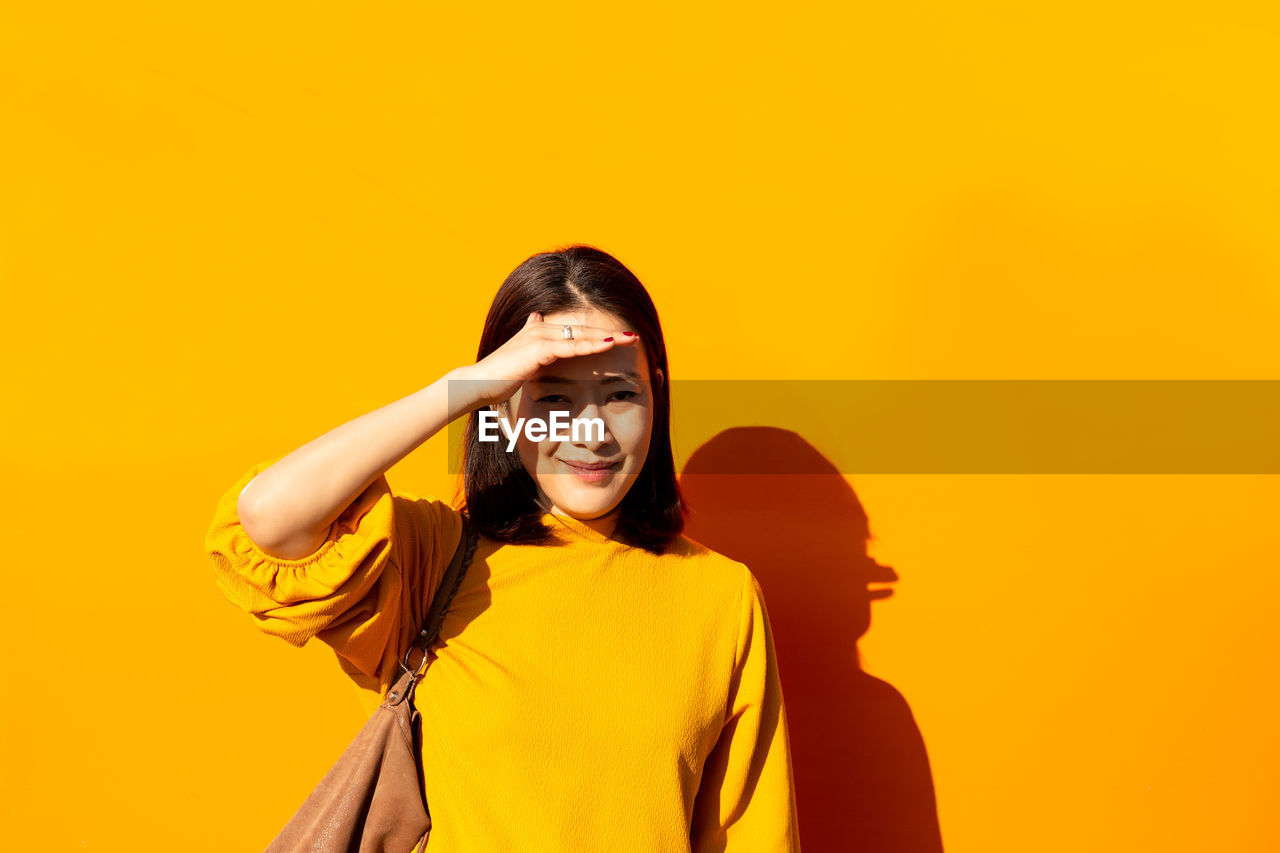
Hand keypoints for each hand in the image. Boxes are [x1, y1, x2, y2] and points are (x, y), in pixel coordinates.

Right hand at [453, 312, 638, 409]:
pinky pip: (571, 345)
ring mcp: (539, 336)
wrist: (479, 383)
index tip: (621, 339)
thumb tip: (535, 323)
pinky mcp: (538, 347)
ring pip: (581, 335)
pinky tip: (609, 344)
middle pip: (583, 329)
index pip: (575, 331)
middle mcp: (541, 329)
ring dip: (607, 336)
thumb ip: (533, 348)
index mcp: (539, 332)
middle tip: (634, 336)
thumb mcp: (521, 362)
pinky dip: (591, 344)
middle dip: (610, 333)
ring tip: (629, 339)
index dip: (598, 334)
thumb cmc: (499, 378)